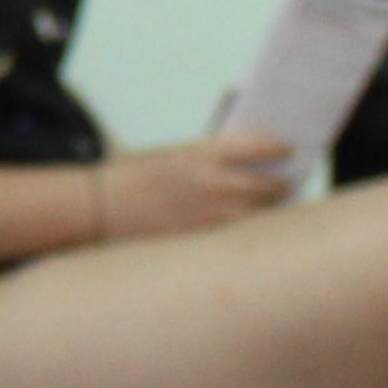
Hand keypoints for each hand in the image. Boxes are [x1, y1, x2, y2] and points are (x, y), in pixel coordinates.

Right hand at [100, 130, 292, 241]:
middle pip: (266, 186)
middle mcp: (211, 183)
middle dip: (281, 186)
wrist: (100, 207)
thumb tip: (243, 165)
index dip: (278, 149)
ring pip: (258, 216)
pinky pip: (237, 236)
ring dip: (270, 212)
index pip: (256, 147)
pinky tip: (251, 232)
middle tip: (288, 186)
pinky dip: (247, 232)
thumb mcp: (171, 156)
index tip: (288, 151)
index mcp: (201, 154)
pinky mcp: (201, 240)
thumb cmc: (132, 178)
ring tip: (274, 210)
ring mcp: (208, 215)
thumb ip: (207, 159)